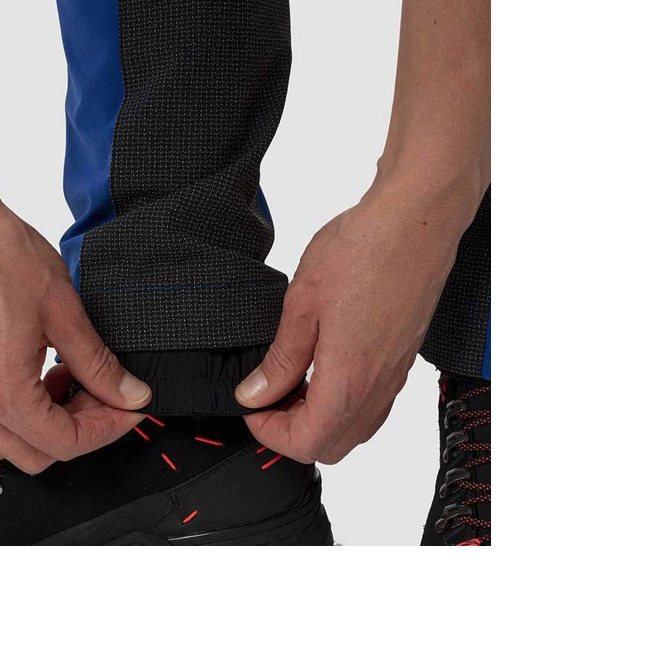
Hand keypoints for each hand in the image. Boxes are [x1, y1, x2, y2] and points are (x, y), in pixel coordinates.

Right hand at [0, 189, 150, 472]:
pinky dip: (6, 403)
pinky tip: (26, 362)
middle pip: (32, 455)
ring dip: (37, 421)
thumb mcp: (64, 310)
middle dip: (73, 430)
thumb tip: (129, 394)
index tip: (128, 407)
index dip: (107, 429)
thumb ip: (98, 364)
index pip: (65, 443)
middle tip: (97, 391)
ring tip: (60, 375)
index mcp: (0, 393)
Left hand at [234, 178, 479, 463]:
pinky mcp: (403, 358)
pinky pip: (372, 404)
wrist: (416, 221)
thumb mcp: (301, 304)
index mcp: (348, 381)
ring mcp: (394, 375)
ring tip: (290, 381)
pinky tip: (322, 366)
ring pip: (354, 429)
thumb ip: (280, 358)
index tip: (250, 404)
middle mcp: (377, 388)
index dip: (269, 432)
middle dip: (291, 432)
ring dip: (318, 419)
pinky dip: (343, 402)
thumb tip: (255, 394)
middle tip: (267, 396)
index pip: (305, 443)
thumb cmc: (363, 251)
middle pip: (331, 446)